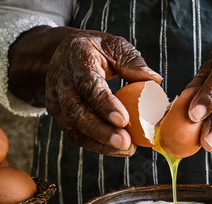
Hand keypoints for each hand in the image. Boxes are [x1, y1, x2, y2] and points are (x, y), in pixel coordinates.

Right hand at [44, 29, 161, 155]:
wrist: (64, 53)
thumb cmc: (95, 49)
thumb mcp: (114, 45)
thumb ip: (132, 62)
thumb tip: (154, 80)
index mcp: (78, 59)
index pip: (88, 85)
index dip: (104, 104)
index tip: (123, 120)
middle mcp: (62, 81)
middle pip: (76, 111)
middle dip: (101, 131)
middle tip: (125, 142)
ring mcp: (57, 100)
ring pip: (73, 127)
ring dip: (99, 142)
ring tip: (125, 148)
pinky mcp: (58, 115)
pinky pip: (74, 134)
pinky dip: (95, 144)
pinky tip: (116, 148)